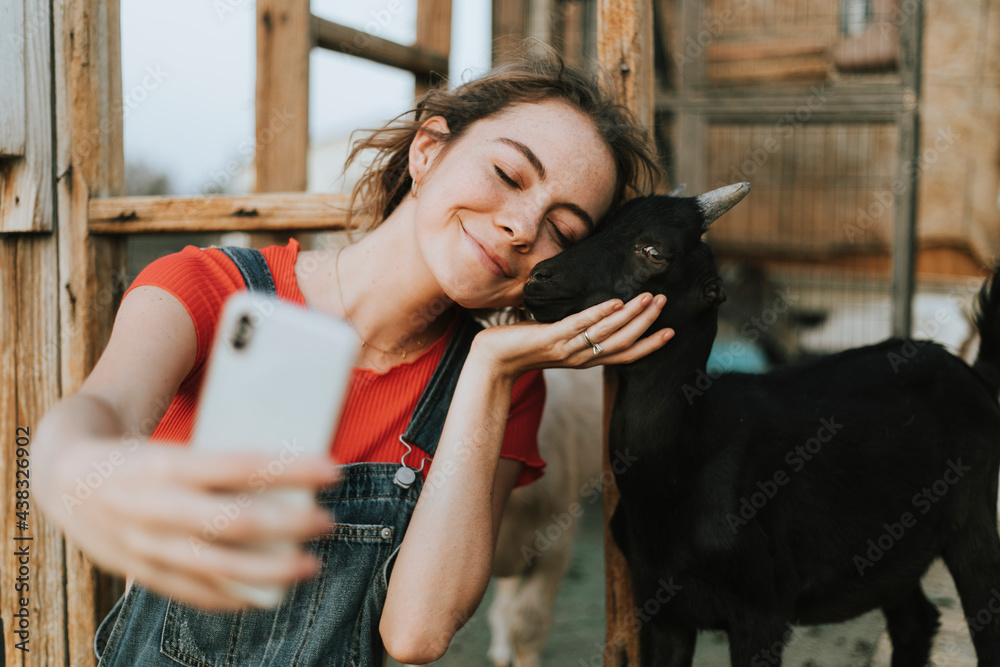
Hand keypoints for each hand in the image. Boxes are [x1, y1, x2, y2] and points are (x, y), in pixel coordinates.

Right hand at [37, 438, 339, 610]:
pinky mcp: (144, 574)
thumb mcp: (175, 445)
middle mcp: (155, 508)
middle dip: (290, 526)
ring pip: (219, 566)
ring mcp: (147, 547)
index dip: (290, 469)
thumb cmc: (141, 456)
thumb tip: (293, 461)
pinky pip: (197, 592)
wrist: (63, 479)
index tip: (333, 470)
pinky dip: (237, 595)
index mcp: (165, 464)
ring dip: (273, 569)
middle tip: (328, 521)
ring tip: (311, 565)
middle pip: (235, 522)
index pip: (239, 466)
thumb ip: (224, 459)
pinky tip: (269, 593)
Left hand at [471, 292, 673, 378]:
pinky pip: (580, 325)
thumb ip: (578, 332)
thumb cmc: (524, 346)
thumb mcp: (558, 340)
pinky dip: (599, 314)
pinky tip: (615, 301)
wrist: (493, 359)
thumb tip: (596, 313)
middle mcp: (581, 357)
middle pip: (623, 343)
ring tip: (648, 297)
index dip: (649, 344)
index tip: (670, 331)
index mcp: (586, 359)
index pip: (625, 355)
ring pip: (607, 334)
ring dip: (631, 315)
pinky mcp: (550, 339)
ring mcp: (567, 348)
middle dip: (646, 323)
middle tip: (663, 302)